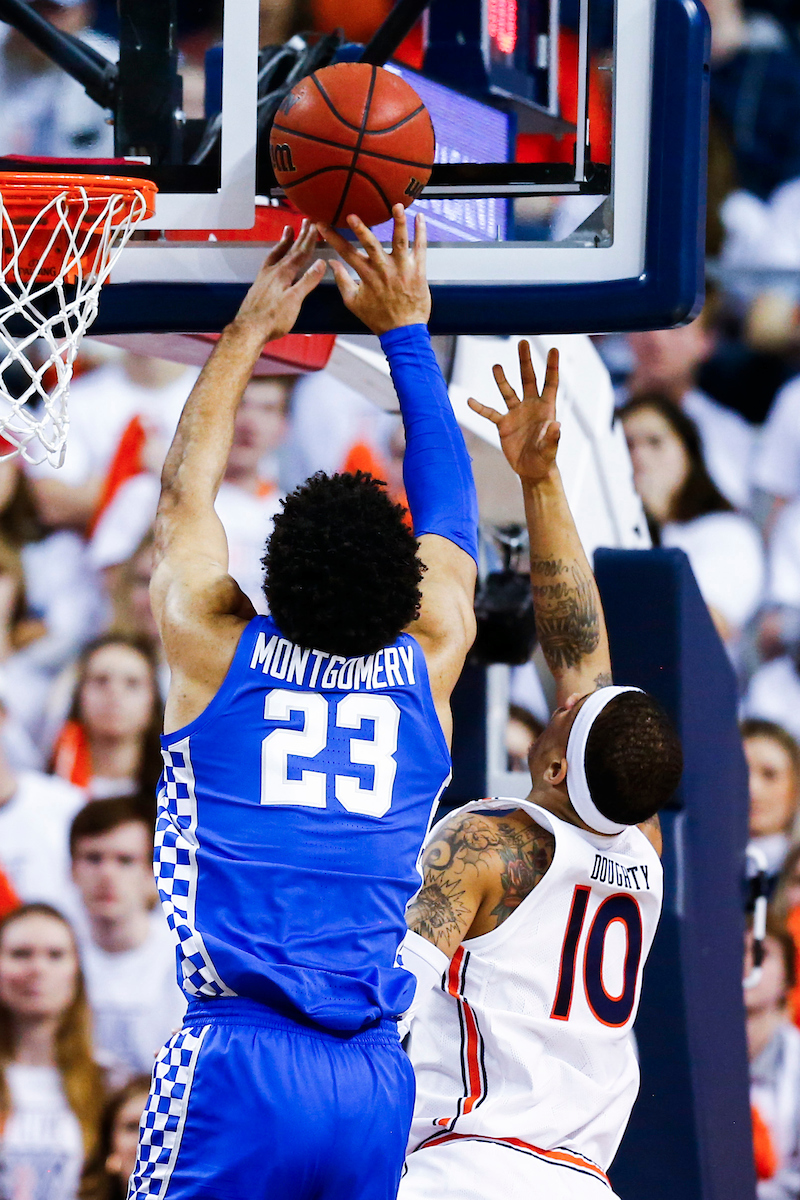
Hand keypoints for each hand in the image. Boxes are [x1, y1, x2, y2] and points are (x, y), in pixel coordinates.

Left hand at [232, 220, 324, 342]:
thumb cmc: (273, 318)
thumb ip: (307, 280)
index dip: (309, 240)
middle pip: (289, 250)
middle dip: (299, 236)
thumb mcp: (295, 299)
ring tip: (287, 232)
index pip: (300, 253)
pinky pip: (269, 264)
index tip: (315, 227)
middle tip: (305, 222)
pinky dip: (275, 256)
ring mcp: (264, 278)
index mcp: (283, 273)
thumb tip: (320, 263)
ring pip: (276, 254)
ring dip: (284, 242)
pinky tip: (275, 260)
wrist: (249, 330)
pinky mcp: (259, 286)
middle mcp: (272, 272)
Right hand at [317, 205, 430, 334]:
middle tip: (353, 215)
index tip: (322, 223)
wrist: (403, 331)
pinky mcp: (418, 270)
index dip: (332, 236)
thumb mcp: (353, 302)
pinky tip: (420, 217)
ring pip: (399, 240)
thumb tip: (331, 263)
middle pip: (370, 243)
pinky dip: (421, 231)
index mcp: (366, 275)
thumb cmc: (379, 317)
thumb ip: (342, 280)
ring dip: (398, 222)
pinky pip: (420, 247)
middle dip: (361, 228)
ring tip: (397, 205)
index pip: (346, 251)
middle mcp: (383, 269)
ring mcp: (402, 268)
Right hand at [467, 342, 560, 482]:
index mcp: (546, 408)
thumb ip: (552, 437)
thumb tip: (557, 425)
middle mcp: (531, 406)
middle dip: (525, 361)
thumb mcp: (550, 449)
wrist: (532, 470)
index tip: (554, 349)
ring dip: (501, 379)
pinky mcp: (503, 425)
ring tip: (496, 365)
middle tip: (523, 342)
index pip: (550, 383)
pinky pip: (490, 413)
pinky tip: (470, 400)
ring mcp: (516, 413)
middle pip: (528, 379)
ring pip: (508, 391)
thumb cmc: (545, 459)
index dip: (552, 367)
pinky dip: (480, 408)